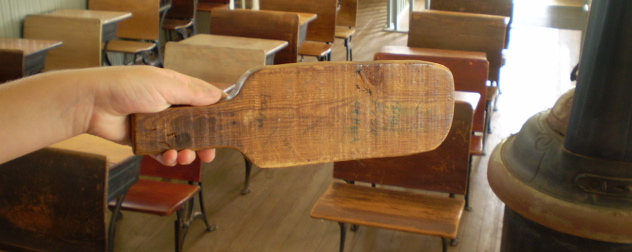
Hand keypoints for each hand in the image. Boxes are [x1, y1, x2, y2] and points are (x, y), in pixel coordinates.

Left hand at [82, 66, 223, 164]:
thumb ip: (193, 92)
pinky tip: (169, 158)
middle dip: (205, 141)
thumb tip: (220, 94)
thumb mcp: (165, 85)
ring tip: (186, 157)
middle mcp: (169, 106)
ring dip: (187, 152)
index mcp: (177, 88)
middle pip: (196, 127)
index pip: (205, 101)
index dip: (217, 115)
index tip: (228, 129)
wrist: (92, 103)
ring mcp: (157, 124)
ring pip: (181, 142)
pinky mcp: (144, 140)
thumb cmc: (126, 86)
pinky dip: (168, 157)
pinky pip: (162, 152)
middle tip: (211, 154)